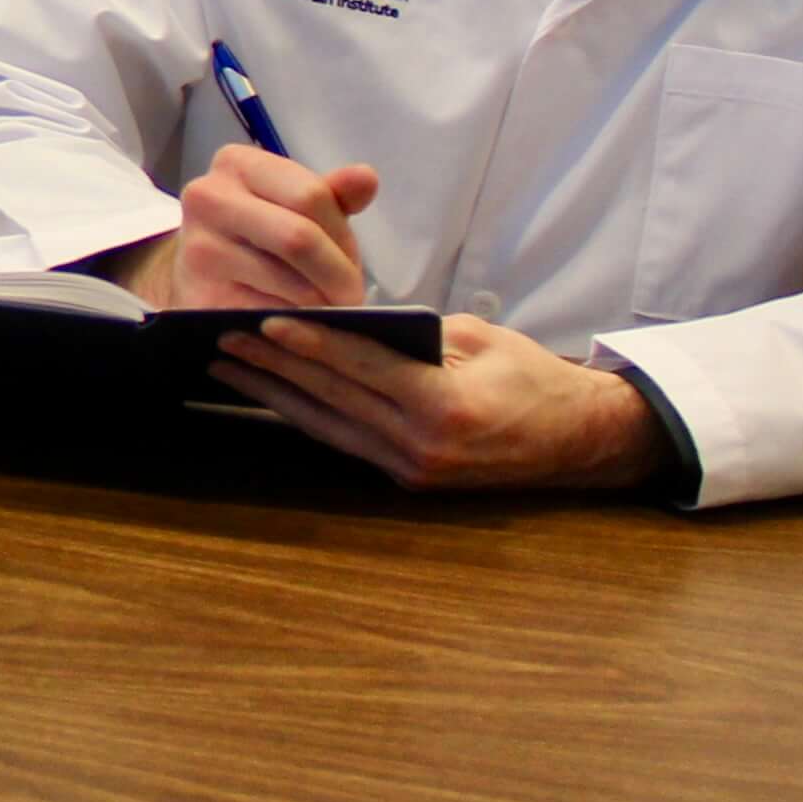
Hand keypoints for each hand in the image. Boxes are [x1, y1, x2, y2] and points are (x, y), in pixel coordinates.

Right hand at [130, 144, 383, 309]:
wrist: (198, 274)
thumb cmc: (259, 234)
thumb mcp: (295, 206)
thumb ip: (333, 195)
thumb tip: (366, 177)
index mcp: (236, 163)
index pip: (311, 194)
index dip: (341, 233)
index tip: (349, 257)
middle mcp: (208, 198)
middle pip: (298, 237)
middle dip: (338, 274)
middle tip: (351, 296)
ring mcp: (198, 249)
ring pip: (289, 283)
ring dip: (322, 304)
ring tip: (328, 309)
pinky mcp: (199, 297)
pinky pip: (270, 316)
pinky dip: (296, 326)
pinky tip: (299, 324)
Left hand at [211, 314, 670, 491]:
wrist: (581, 440)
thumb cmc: (536, 379)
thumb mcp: (481, 341)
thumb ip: (416, 337)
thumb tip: (351, 326)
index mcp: (445, 406)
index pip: (362, 368)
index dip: (311, 343)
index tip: (263, 323)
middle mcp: (422, 445)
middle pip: (332, 397)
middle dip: (272, 367)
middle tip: (221, 339)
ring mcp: (411, 468)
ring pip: (327, 424)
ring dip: (274, 394)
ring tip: (226, 366)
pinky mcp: (406, 478)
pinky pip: (343, 441)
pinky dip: (304, 416)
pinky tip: (270, 395)